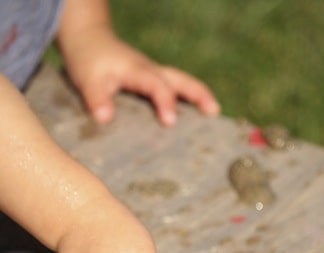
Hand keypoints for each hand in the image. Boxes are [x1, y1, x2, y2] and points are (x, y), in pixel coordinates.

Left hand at [59, 27, 219, 124]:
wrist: (89, 38)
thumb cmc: (88, 60)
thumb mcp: (86, 80)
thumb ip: (96, 99)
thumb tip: (105, 120)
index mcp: (137, 70)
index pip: (156, 86)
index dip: (165, 102)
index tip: (171, 122)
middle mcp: (150, 70)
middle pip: (180, 79)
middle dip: (197, 95)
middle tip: (214, 112)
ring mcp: (154, 73)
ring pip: (181, 81)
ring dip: (199, 94)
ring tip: (214, 112)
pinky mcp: (152, 79)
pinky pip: (175, 87)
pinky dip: (189, 96)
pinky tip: (197, 113)